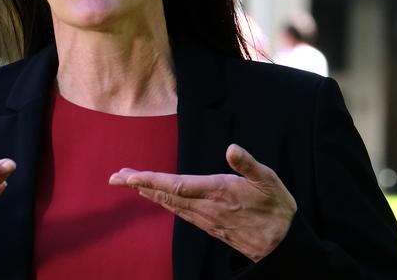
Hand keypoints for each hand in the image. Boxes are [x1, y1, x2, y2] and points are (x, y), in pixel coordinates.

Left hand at [109, 144, 295, 261]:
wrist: (282, 247)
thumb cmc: (276, 209)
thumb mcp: (269, 181)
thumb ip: (248, 164)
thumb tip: (231, 148)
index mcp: (217, 192)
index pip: (176, 185)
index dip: (151, 180)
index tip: (129, 177)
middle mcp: (205, 206)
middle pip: (165, 194)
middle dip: (139, 184)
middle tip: (115, 176)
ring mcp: (205, 218)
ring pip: (169, 203)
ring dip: (147, 192)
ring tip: (128, 181)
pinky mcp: (208, 224)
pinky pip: (178, 211)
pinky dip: (162, 201)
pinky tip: (155, 197)